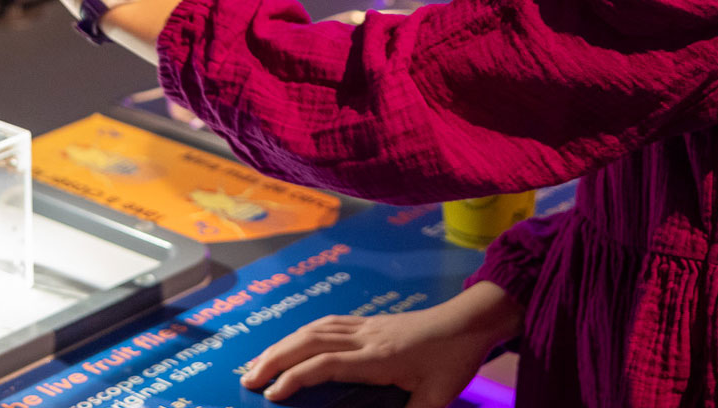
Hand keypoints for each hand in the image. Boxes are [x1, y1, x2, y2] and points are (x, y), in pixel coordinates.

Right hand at [240, 283, 521, 407]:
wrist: (469, 320)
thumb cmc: (454, 360)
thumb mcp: (438, 397)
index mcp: (378, 358)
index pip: (326, 365)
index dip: (295, 379)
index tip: (272, 396)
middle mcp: (365, 337)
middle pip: (309, 342)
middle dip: (275, 359)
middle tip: (247, 380)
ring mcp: (365, 326)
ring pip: (314, 328)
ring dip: (283, 344)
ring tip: (260, 363)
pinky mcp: (369, 322)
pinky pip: (327, 323)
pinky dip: (302, 333)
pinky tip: (292, 343)